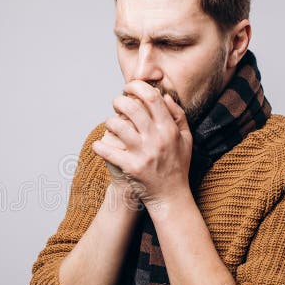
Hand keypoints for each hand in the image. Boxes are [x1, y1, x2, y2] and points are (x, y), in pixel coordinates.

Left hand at [92, 81, 192, 208]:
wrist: (171, 196)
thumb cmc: (177, 166)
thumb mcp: (186, 139)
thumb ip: (178, 115)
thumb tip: (164, 95)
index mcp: (169, 129)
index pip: (152, 98)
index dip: (137, 87)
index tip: (129, 88)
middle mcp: (156, 139)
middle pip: (132, 107)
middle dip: (119, 101)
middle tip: (116, 103)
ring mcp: (142, 153)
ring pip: (117, 125)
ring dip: (109, 121)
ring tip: (110, 124)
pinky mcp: (130, 167)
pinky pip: (108, 151)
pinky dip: (99, 146)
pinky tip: (98, 146)